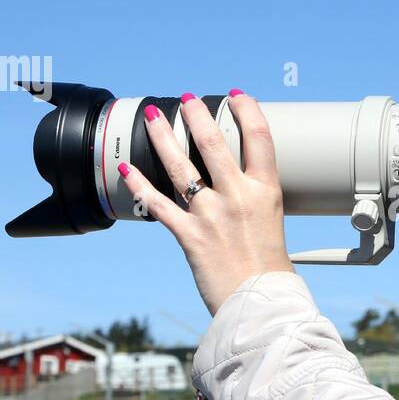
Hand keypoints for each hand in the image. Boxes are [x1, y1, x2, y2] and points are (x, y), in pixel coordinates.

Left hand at [119, 90, 293, 315]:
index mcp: (265, 192)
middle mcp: (237, 197)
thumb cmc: (269, 268)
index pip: (259, 137)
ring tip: (154, 117)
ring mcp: (211, 214)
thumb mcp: (272, 222)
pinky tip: (126, 168)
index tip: (236, 97)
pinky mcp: (188, 235)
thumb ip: (253, 198)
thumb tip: (242, 182)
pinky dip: (138, 185)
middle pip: (213, 142)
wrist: (260, 302)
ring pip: (180, 165)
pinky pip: (157, 204)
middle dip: (196, 114)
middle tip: (186, 100)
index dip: (247, 110)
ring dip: (163, 136)